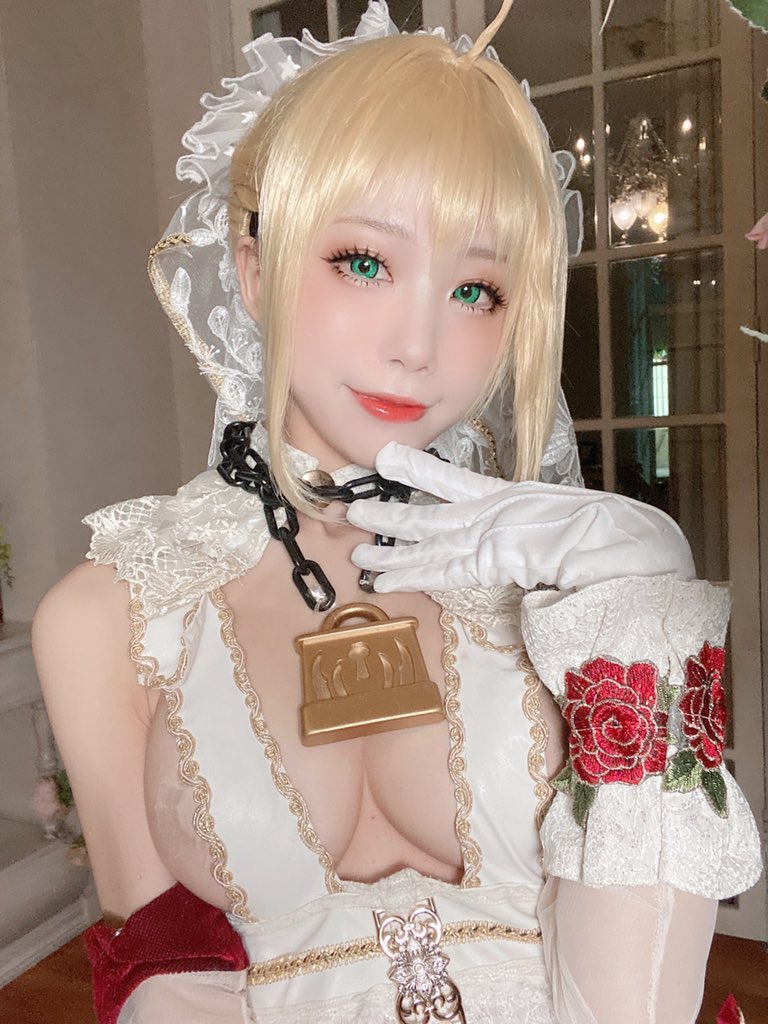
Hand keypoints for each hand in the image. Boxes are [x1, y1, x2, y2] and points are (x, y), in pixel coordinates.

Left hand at [348, 443, 694, 592]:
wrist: (625, 541)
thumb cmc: (608, 530)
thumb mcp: (566, 518)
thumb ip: (536, 526)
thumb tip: (524, 543)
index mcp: (508, 495)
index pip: (452, 481)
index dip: (416, 472)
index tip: (385, 459)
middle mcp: (491, 512)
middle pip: (427, 513)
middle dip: (388, 514)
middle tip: (352, 508)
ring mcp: (488, 536)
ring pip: (425, 543)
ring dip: (388, 548)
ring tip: (354, 551)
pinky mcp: (490, 563)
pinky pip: (440, 573)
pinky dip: (408, 577)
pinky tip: (380, 581)